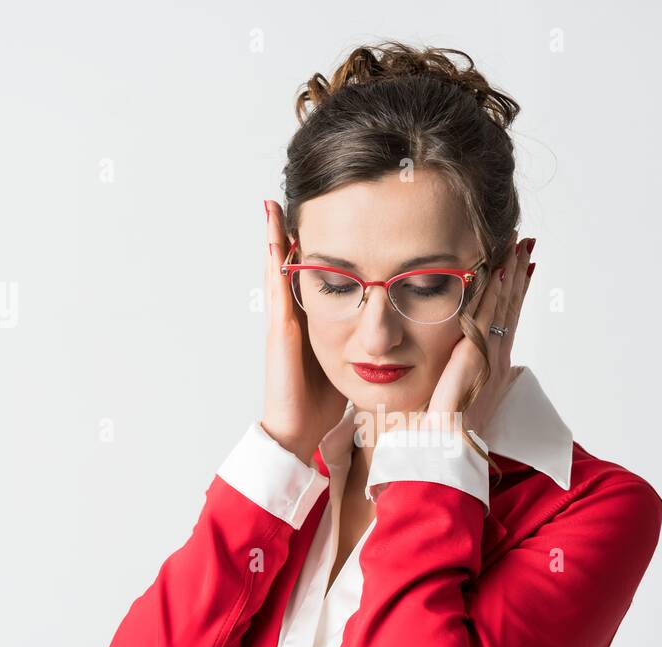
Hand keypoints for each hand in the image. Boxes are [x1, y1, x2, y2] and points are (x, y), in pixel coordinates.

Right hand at [259, 199, 348, 463]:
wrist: (301, 430)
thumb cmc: (324, 403)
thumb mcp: (348, 362)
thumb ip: (361, 343)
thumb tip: (387, 328)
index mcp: (311, 324)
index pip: (313, 279)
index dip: (315, 252)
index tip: (322, 222)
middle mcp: (293, 318)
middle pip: (291, 267)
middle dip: (288, 235)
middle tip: (290, 201)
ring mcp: (283, 322)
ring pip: (278, 270)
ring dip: (275, 237)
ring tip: (274, 206)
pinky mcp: (280, 329)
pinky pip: (278, 287)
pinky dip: (274, 260)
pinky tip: (275, 237)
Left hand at [427, 232, 535, 436]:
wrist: (444, 446)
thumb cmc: (443, 427)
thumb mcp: (455, 393)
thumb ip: (459, 373)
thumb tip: (459, 360)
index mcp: (494, 366)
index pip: (507, 319)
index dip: (515, 292)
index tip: (521, 266)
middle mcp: (498, 358)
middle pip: (512, 306)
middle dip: (518, 274)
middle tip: (524, 244)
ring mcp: (491, 356)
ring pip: (505, 306)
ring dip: (511, 274)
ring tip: (516, 245)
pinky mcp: (477, 357)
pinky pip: (490, 317)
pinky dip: (496, 292)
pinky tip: (499, 270)